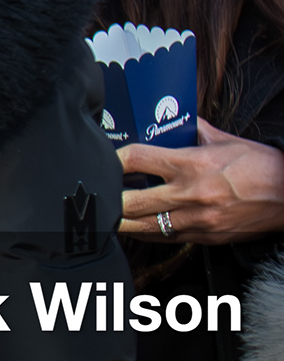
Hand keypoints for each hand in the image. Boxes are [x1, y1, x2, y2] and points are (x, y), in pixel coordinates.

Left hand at [119, 121, 283, 245]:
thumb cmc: (260, 166)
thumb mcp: (226, 141)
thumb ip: (195, 131)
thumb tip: (175, 122)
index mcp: (191, 164)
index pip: (137, 159)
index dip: (115, 160)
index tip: (108, 160)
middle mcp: (189, 194)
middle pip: (129, 202)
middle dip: (110, 199)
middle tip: (101, 194)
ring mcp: (195, 220)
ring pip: (141, 227)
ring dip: (123, 221)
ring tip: (112, 214)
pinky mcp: (202, 238)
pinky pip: (163, 238)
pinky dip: (147, 232)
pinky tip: (139, 225)